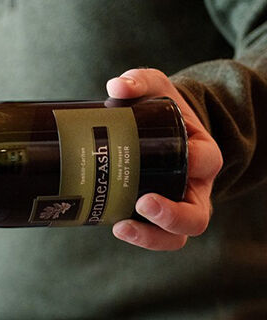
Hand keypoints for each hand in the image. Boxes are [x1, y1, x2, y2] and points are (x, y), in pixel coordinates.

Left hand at [105, 68, 222, 249]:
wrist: (156, 132)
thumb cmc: (159, 111)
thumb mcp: (154, 88)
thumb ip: (140, 81)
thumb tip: (117, 87)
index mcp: (201, 154)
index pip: (206, 161)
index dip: (193, 164)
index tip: (170, 158)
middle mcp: (194, 187)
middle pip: (196, 215)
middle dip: (172, 215)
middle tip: (142, 203)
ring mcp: (177, 208)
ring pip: (177, 236)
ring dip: (153, 237)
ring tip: (122, 226)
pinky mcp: (154, 220)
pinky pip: (155, 238)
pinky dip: (139, 238)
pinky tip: (113, 226)